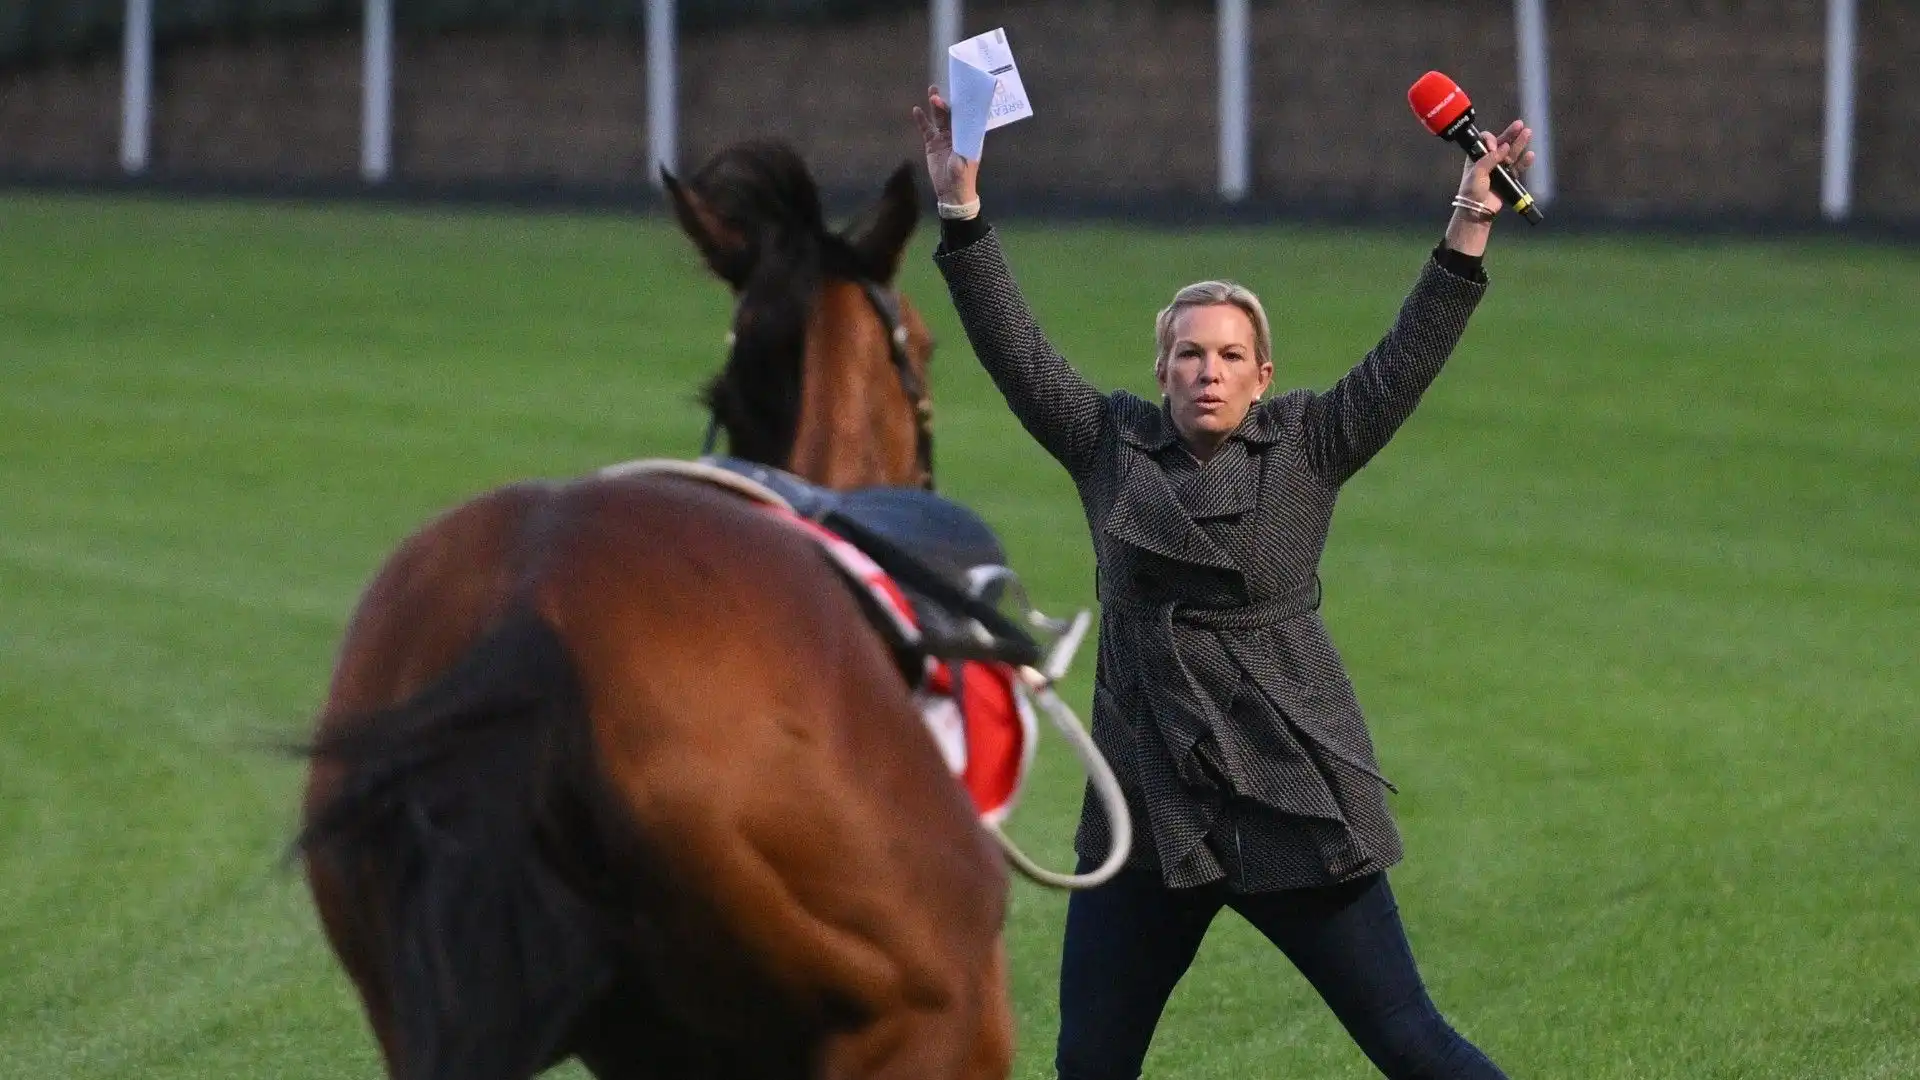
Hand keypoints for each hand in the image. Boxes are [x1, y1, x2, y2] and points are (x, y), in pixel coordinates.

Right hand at [911, 85, 980, 206]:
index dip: (962, 104)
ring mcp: (944, 137)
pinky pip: (926, 129)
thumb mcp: (965, 158)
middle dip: (946, 102)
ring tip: (931, 91)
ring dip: (935, 105)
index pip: (966, 115)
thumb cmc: (963, 176)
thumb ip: (963, 141)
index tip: (957, 92)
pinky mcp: (932, 144)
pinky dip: (922, 119)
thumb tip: (962, 124)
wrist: (951, 193)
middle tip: (937, 92)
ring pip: (939, 118)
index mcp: (969, 135)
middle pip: (951, 113)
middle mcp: (957, 133)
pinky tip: (916, 110)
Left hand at [1457, 119, 1533, 212]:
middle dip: (1510, 134)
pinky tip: (1530, 155)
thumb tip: (1504, 146)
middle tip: (1519, 124)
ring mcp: (1499, 170)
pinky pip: (1518, 168)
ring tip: (1528, 133)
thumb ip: (1490, 158)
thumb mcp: (1477, 172)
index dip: (1490, 140)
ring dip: (1520, 144)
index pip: (1485, 142)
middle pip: (1502, 144)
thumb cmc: (1472, 191)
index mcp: (1477, 157)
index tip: (1493, 146)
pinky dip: (1524, 162)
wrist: (1477, 210)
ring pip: (1511, 154)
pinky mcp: (1508, 179)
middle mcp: (1488, 161)